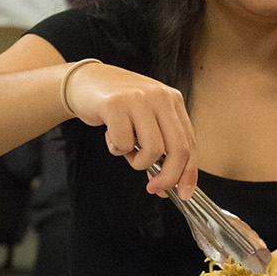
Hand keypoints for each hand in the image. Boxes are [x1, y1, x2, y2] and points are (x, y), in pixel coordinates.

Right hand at [61, 61, 198, 197]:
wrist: (86, 81)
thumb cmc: (118, 107)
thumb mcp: (145, 121)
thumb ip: (159, 147)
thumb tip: (165, 186)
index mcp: (173, 100)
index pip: (190, 143)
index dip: (189, 173)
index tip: (184, 194)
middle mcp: (160, 97)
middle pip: (178, 150)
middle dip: (168, 178)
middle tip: (154, 188)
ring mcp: (138, 98)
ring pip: (152, 150)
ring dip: (136, 161)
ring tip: (125, 148)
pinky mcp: (115, 104)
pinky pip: (123, 144)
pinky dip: (116, 148)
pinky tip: (110, 135)